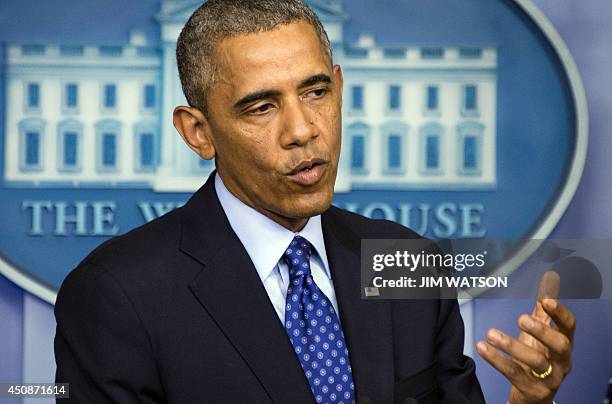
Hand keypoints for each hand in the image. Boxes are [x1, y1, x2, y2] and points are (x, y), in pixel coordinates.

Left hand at [476, 273, 575, 403]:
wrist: (534, 394)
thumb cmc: (538, 356)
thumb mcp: (542, 331)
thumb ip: (544, 307)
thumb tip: (551, 277)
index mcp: (564, 344)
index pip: (569, 327)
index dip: (560, 313)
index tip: (546, 300)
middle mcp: (561, 362)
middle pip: (560, 346)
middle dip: (542, 331)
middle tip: (521, 318)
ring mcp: (549, 378)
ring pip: (536, 362)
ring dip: (512, 345)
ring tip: (490, 333)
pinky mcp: (532, 390)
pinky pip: (514, 374)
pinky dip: (497, 360)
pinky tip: (483, 347)